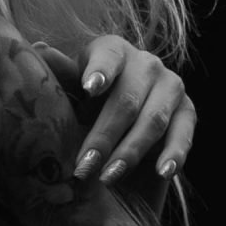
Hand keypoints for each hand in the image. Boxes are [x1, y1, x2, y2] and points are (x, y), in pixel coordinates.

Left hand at [26, 35, 195, 215]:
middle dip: (104, 136)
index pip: (108, 57)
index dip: (100, 72)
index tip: (89, 89)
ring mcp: (171, 87)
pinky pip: (183, 135)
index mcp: (113, 51)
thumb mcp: (70, 95)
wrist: (119, 132)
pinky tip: (163, 172)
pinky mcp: (187, 112)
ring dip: (131, 152)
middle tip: (83, 167)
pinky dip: (174, 155)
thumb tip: (37, 48)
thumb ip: (61, 77)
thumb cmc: (86, 108)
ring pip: (154, 120)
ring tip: (108, 177)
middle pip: (127, 99)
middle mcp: (146, 64)